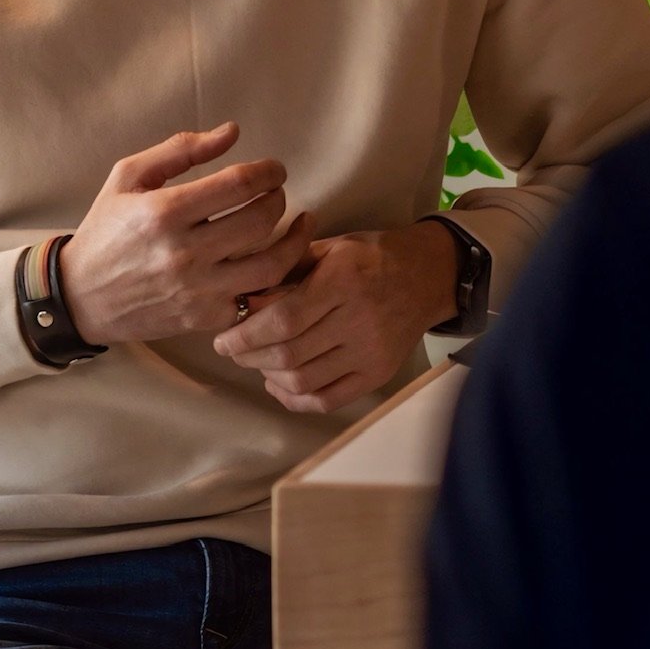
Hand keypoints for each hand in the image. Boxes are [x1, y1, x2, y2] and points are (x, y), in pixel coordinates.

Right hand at [58, 122, 314, 347]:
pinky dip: (271, 279)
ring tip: (295, 225)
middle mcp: (183, 252)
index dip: (268, 171)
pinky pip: (255, 298)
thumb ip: (180, 149)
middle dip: (279, 199)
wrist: (82, 296)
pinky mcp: (204, 318)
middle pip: (260, 220)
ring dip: (293, 241)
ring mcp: (197, 290)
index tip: (274, 170)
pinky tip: (273, 261)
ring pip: (271, 265)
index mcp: (164, 212)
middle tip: (277, 192)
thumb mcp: (128, 177)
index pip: (238, 184)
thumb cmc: (106, 229)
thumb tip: (233, 132)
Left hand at [211, 221, 459, 414]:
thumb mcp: (328, 248)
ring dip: (267, 375)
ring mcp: (370, 353)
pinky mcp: (378, 376)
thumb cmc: (368, 257)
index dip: (246, 333)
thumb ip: (286, 271)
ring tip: (254, 361)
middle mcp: (358, 321)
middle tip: (231, 350)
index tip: (222, 337)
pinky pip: (328, 400)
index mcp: (342, 282)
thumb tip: (243, 299)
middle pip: (289, 353)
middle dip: (249, 356)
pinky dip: (295, 398)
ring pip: (304, 380)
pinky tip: (278, 383)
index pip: (283, 319)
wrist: (427, 276)